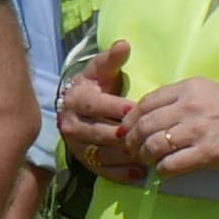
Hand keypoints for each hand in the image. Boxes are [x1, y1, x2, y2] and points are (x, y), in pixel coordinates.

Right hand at [55, 47, 139, 180]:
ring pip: (101, 153)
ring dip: (124, 155)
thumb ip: (112, 60)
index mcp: (75, 100)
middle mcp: (71, 125)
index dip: (114, 108)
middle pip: (98, 132)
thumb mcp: (102, 70)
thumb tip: (123, 45)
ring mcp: (77, 146)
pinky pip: (102, 170)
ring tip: (147, 153)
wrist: (78, 107)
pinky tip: (140, 172)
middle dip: (123, 134)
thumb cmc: (97, 86)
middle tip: (147, 134)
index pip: (94, 105)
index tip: (135, 109)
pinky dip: (121, 173)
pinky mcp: (84, 161)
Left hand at [109, 74, 218, 178]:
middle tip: (134, 150)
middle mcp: (189, 106)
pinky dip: (162, 172)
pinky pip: (169, 165)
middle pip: (143, 125)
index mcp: (190, 88)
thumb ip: (186, 101)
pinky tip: (166, 172)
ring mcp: (197, 130)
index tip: (129, 129)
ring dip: (146, 157)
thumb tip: (157, 116)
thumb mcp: (214, 93)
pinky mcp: (206, 153)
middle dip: (132, 140)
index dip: (132, 119)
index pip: (145, 103)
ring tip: (149, 161)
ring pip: (151, 146)